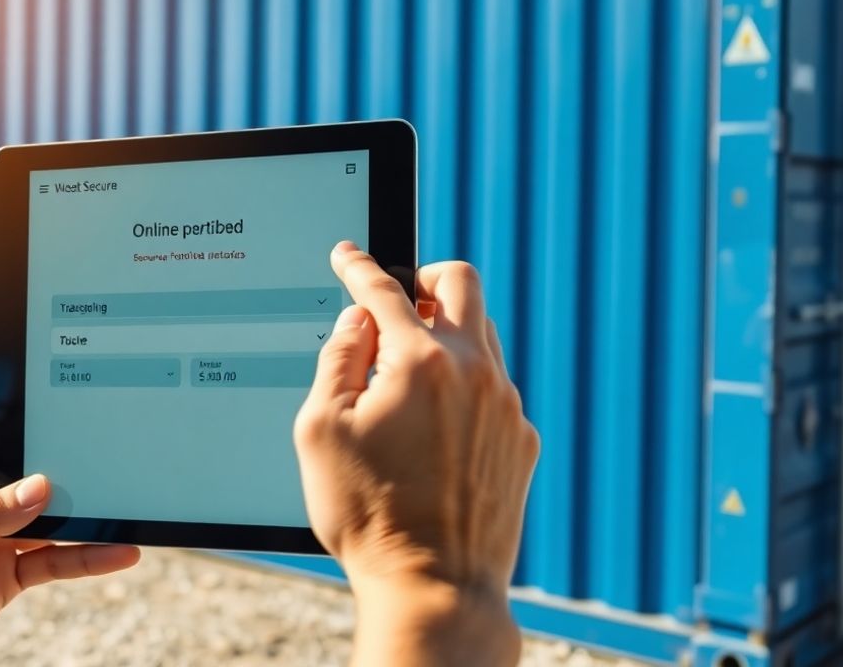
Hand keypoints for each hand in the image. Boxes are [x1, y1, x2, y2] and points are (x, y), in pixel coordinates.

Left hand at [0, 436, 139, 666]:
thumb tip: (39, 486)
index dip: (26, 436)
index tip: (67, 422)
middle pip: (27, 490)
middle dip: (65, 480)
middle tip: (107, 469)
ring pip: (47, 529)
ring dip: (83, 524)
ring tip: (123, 515)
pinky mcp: (4, 586)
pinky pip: (51, 566)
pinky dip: (84, 561)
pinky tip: (114, 555)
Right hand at [295, 241, 538, 665]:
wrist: (434, 588)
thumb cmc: (368, 515)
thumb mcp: (320, 433)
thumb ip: (335, 362)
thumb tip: (358, 323)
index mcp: (420, 363)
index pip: (383, 291)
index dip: (358, 266)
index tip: (347, 255)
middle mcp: (475, 373)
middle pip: (461, 282)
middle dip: (424, 276)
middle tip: (399, 296)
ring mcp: (506, 406)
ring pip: (483, 334)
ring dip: (446, 332)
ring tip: (408, 368)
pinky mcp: (522, 441)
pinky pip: (494, 389)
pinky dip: (464, 386)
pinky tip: (435, 424)